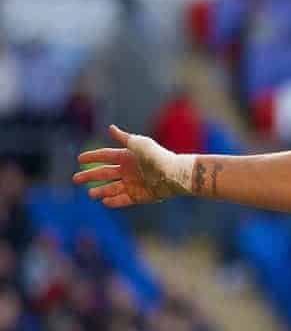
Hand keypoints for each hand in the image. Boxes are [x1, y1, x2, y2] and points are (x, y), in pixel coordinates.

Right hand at [73, 125, 192, 206]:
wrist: (174, 174)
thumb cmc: (157, 156)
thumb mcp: (139, 144)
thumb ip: (124, 138)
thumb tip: (110, 128)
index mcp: (127, 156)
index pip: (106, 156)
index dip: (93, 157)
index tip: (79, 159)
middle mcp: (129, 170)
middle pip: (105, 173)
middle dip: (90, 176)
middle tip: (75, 179)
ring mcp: (134, 183)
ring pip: (112, 188)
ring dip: (101, 191)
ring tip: (90, 193)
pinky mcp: (140, 196)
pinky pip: (124, 199)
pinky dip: (114, 201)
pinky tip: (105, 202)